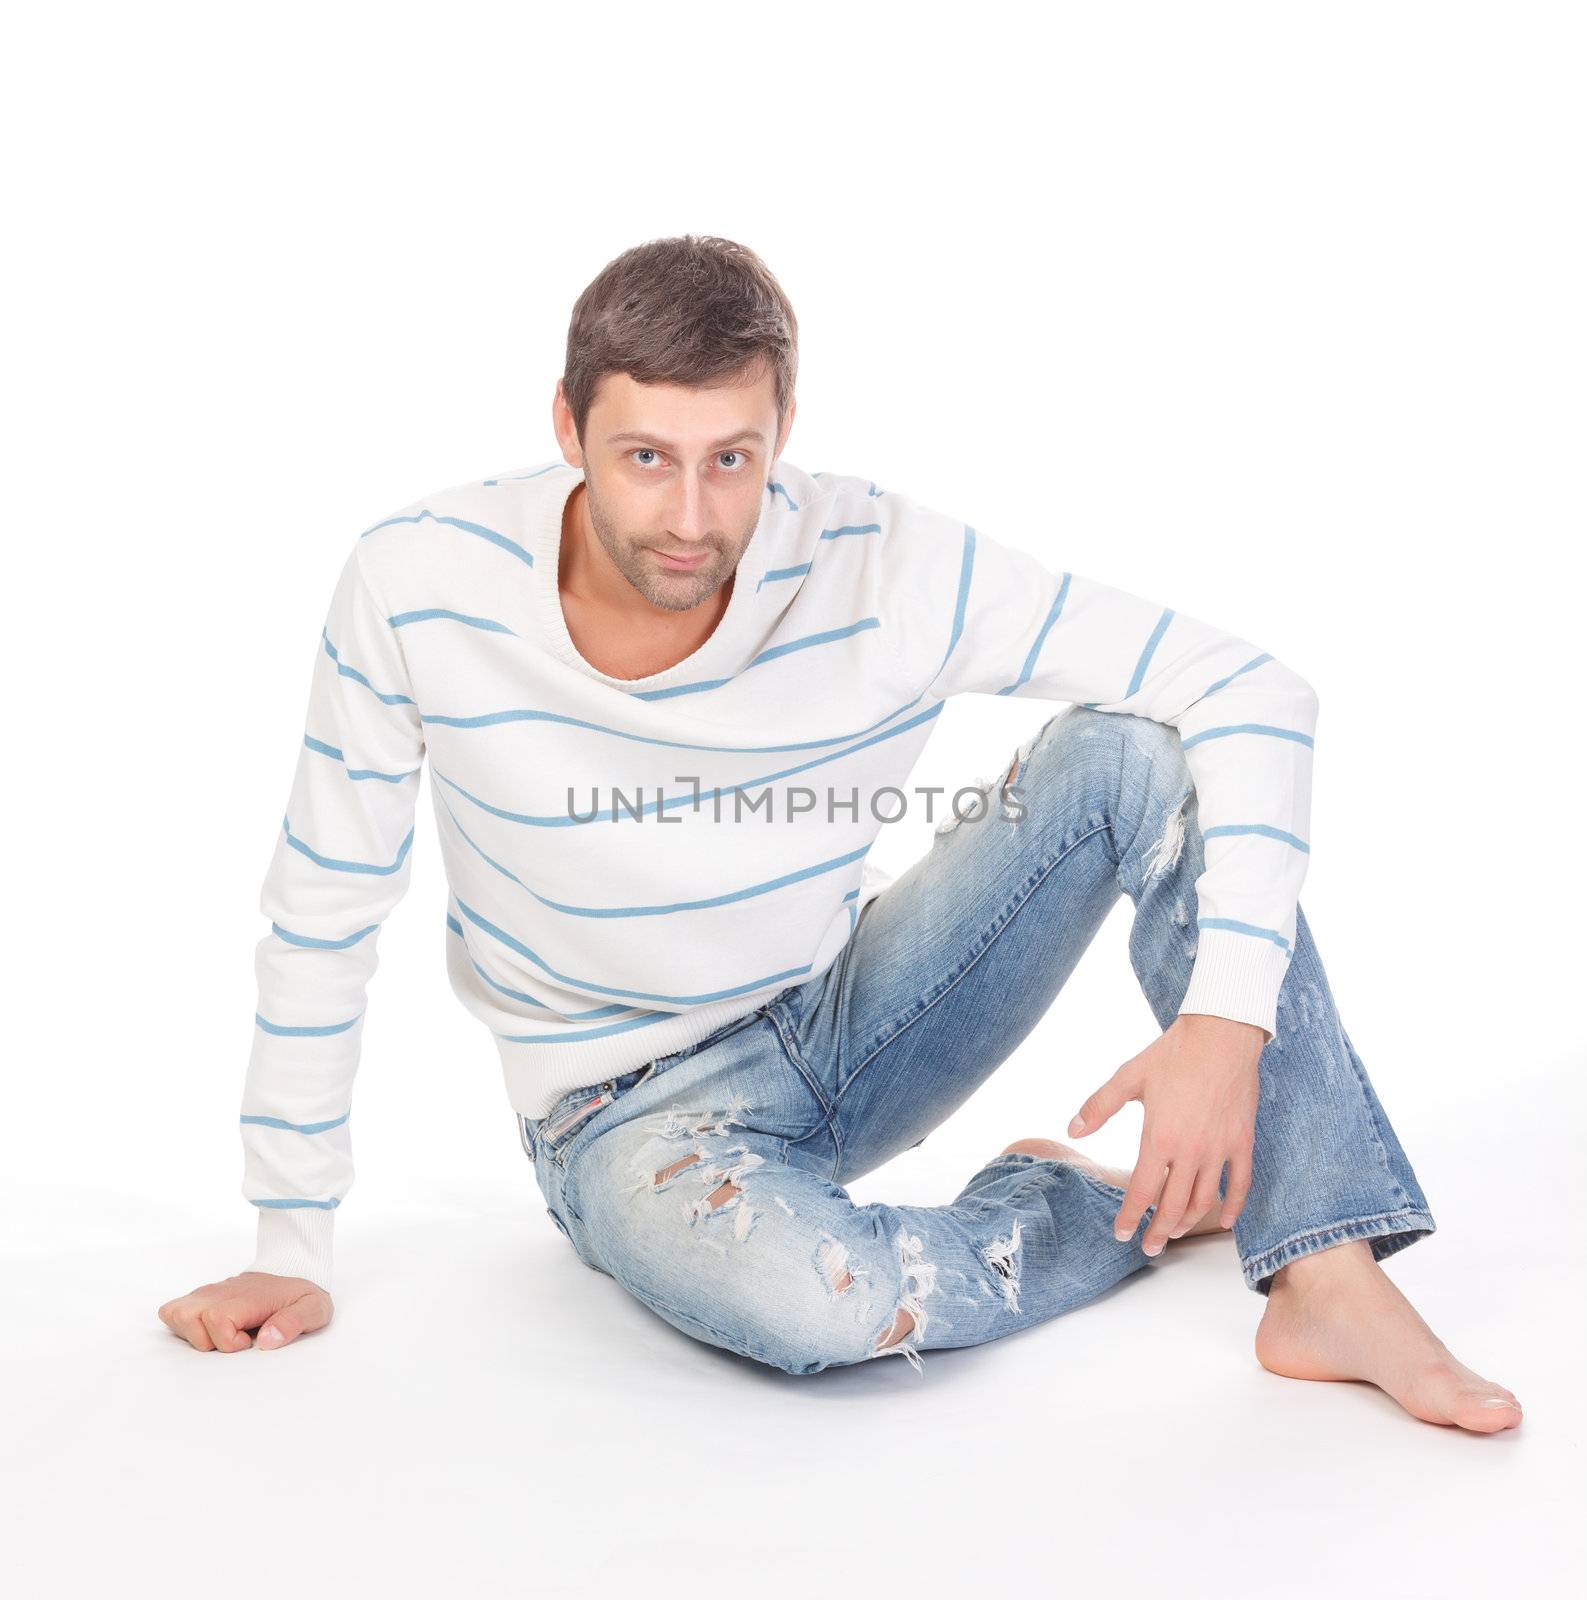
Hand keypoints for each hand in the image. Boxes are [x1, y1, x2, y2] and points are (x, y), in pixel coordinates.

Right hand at [157, 1271, 332, 1351]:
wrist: (294, 1269)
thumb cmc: (300, 1295)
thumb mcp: (314, 1309)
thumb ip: (293, 1323)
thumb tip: (266, 1341)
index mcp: (248, 1296)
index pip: (217, 1317)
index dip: (228, 1341)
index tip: (249, 1342)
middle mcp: (222, 1292)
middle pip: (187, 1316)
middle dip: (206, 1340)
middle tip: (234, 1339)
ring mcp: (208, 1293)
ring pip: (174, 1312)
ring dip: (190, 1333)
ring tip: (219, 1336)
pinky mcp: (199, 1297)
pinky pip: (172, 1311)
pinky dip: (182, 1326)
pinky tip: (207, 1331)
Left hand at [1066, 1014, 1264, 1253]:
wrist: (1221, 1035)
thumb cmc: (1172, 1055)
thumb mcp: (1128, 1077)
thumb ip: (1099, 1107)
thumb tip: (1073, 1129)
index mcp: (1159, 1138)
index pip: (1141, 1192)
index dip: (1130, 1217)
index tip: (1121, 1234)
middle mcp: (1191, 1152)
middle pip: (1173, 1205)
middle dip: (1159, 1231)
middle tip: (1149, 1247)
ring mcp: (1220, 1149)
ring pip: (1205, 1199)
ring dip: (1189, 1222)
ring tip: (1176, 1233)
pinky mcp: (1243, 1142)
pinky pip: (1241, 1183)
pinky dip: (1234, 1206)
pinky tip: (1225, 1219)